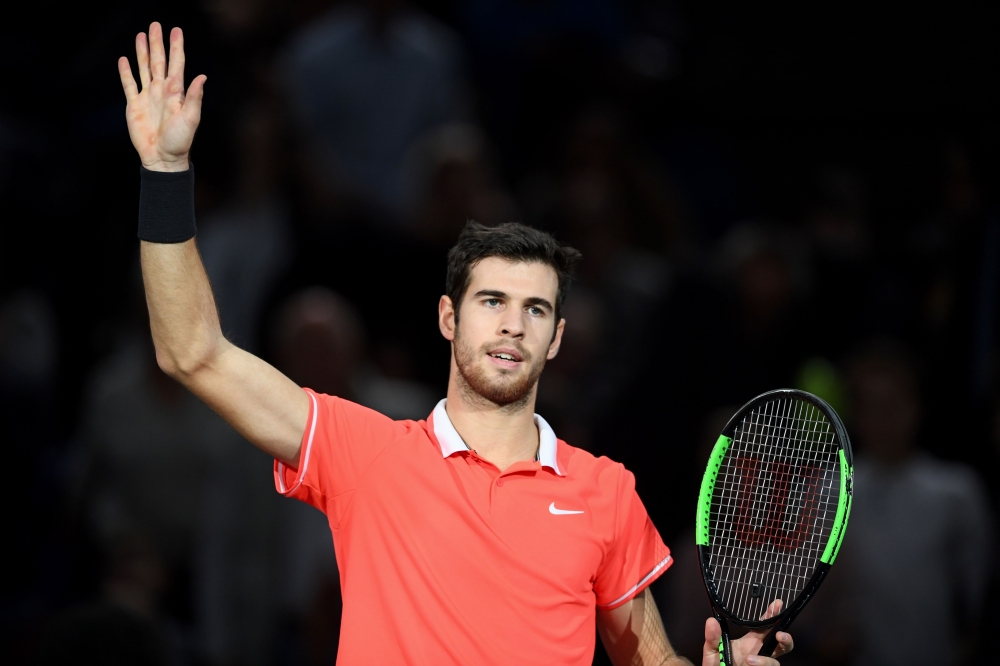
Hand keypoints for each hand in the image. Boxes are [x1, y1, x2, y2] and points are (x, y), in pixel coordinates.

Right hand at [118, 22, 205, 171]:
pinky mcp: (135, 105)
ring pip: (144, 68)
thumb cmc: (180, 141)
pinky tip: (124, 59)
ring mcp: (148, 97)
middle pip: (158, 61)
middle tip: (156, 25)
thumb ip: (194, 97)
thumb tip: (202, 77)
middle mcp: (161, 91)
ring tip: (141, 35)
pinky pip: (129, 84)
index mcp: (176, 92)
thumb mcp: (191, 119)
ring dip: (142, 52)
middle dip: (157, 43)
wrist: (162, 157)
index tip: (176, 31)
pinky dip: (126, 72)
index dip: (176, 47)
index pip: (176, 64)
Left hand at [701, 600, 793, 665]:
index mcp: (750, 642)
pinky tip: (750, 663)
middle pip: (780, 645)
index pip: (765, 626)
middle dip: (786, 639)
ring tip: (749, 659)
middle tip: (780, 634)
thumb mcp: (712, 650)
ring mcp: (762, 664)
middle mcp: (760, 653)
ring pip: (775, 663)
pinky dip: (762, 665)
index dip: (772, 616)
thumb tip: (711, 621)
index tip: (777, 604)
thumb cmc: (717, 665)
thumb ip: (712, 637)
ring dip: (765, 661)